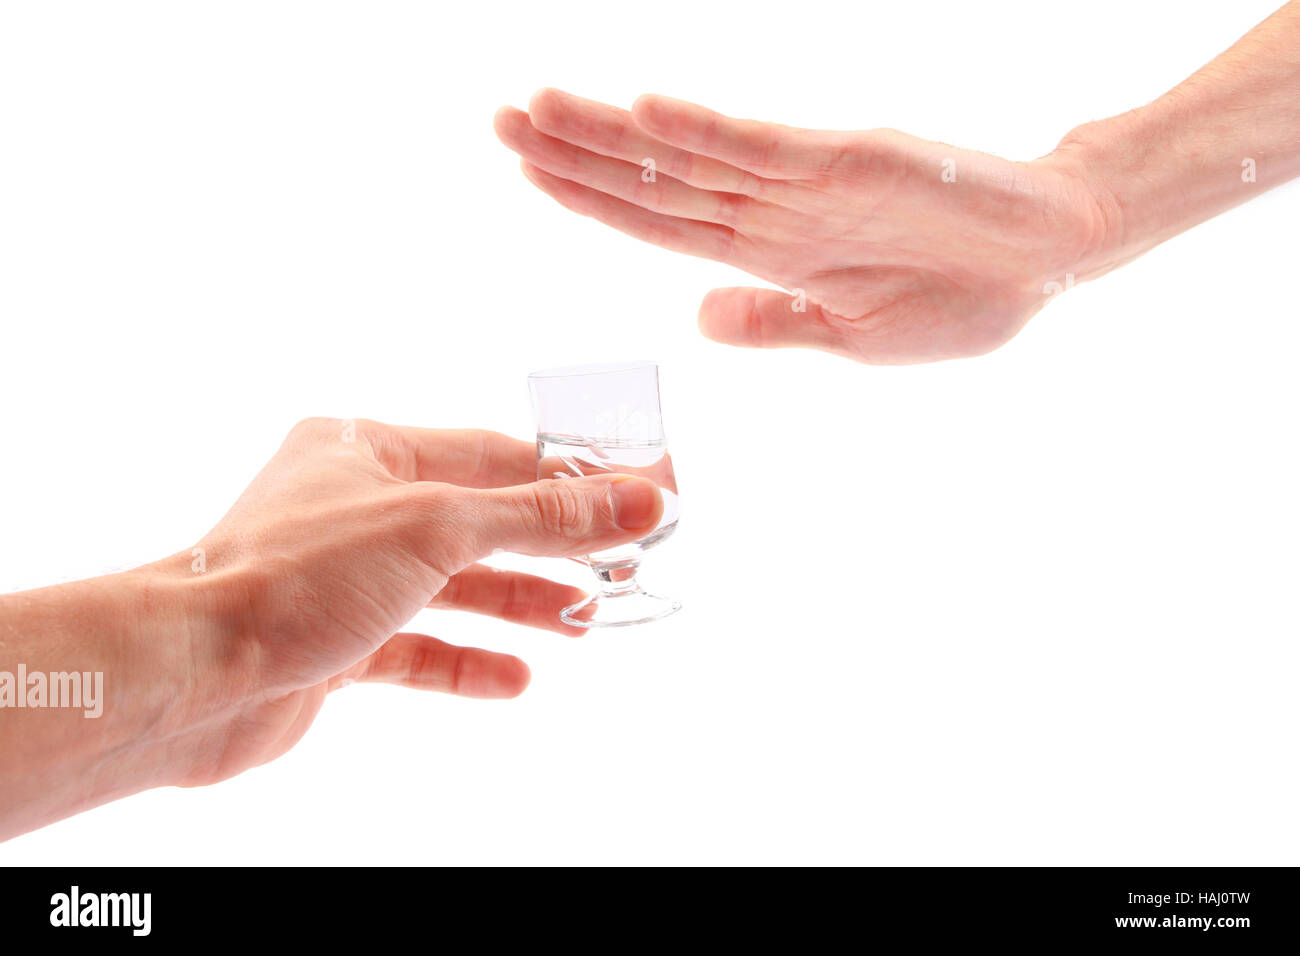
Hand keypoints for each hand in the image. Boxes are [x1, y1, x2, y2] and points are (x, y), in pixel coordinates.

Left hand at [0, 416, 664, 836]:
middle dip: (551, 544)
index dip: (570, 475)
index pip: (493, 454)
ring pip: (452, 585)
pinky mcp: (334, 644)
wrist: (192, 674)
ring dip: (519, 601)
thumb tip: (638, 497)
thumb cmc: (293, 576)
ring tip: (584, 620)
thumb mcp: (439, 526)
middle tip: (621, 563)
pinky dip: (466, 659)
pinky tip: (513, 678)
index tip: (638, 494)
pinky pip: (417, 648)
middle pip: (478, 520)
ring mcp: (344, 578)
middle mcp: (355, 506)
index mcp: (366, 448)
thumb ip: (542, 514)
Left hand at [495, 90, 1116, 363]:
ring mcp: (807, 180)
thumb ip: (774, 322)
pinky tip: (649, 113)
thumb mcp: (853, 335)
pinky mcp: (853, 162)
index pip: (657, 221)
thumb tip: (697, 321)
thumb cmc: (962, 298)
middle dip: (575, 152)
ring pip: (691, 154)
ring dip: (614, 132)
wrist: (1052, 259)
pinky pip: (766, 148)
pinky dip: (707, 132)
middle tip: (500, 120)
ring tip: (541, 106)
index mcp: (768, 250)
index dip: (592, 197)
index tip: (529, 169)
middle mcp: (772, 207)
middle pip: (654, 178)